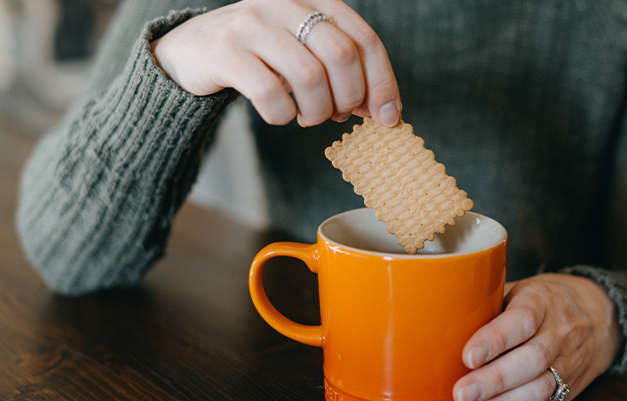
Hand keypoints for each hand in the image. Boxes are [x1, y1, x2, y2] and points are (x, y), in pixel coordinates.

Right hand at [152, 0, 400, 126]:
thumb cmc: (262, 57)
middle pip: (341, 56)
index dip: (382, 82)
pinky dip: (283, 115)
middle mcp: (285, 3)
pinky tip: (280, 114)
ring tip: (307, 117)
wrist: (192, 50)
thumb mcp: (305, 52)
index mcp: (314, 0)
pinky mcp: (225, 50)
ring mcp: (253, 23)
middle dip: (349, 98)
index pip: (364, 39)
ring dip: (316, 112)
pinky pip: (270, 93)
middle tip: (337, 116)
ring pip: (309, 77)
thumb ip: (343, 71)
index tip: (388, 117)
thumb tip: (385, 110)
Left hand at [452, 273, 620, 400]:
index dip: (495, 340)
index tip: (468, 356)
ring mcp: (567, 365)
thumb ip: (490, 305)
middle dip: (493, 382)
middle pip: (530, 360)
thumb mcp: (521, 289)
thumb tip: (440, 321)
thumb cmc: (545, 302)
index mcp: (543, 302)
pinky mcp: (568, 391)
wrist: (600, 317)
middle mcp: (559, 334)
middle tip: (461, 396)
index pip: (521, 320)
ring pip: (538, 390)